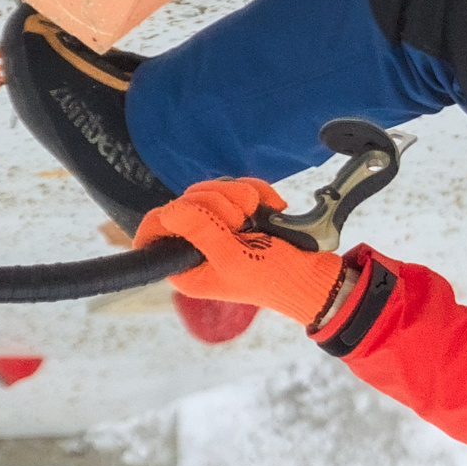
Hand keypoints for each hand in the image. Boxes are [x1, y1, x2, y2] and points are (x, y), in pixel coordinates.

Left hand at [133, 178, 343, 327]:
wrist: (313, 275)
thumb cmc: (276, 278)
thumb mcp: (236, 259)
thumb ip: (203, 233)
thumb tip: (171, 210)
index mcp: (186, 267)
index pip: (153, 231)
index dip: (171, 215)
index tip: (198, 214)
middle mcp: (196, 247)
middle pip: (184, 203)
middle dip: (217, 202)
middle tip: (241, 220)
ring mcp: (217, 228)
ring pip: (209, 190)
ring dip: (238, 194)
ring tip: (258, 212)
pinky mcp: (238, 215)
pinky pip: (233, 187)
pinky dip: (254, 191)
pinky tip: (271, 206)